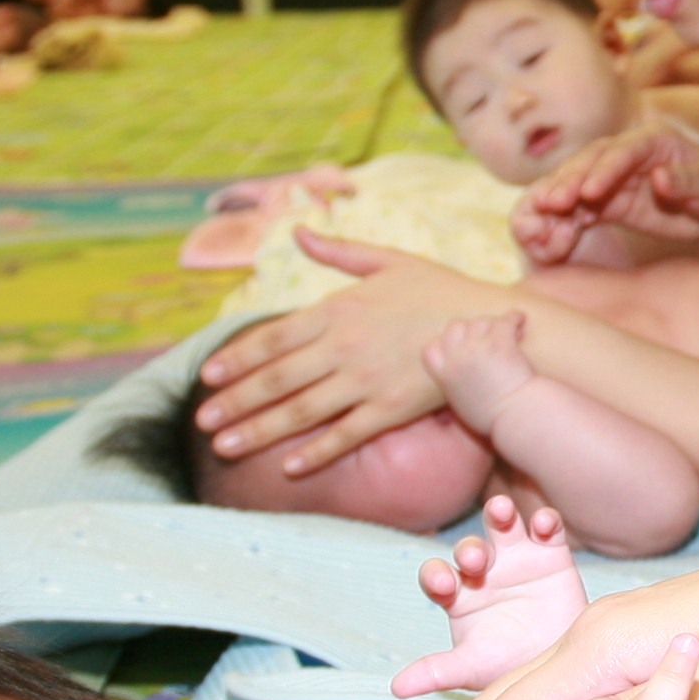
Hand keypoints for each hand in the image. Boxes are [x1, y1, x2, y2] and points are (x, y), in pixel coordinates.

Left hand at [189, 229, 489, 468]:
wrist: (494, 323)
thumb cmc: (442, 289)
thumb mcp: (389, 260)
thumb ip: (339, 252)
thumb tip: (301, 231)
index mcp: (339, 308)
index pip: (274, 337)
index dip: (238, 358)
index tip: (209, 375)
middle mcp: (345, 347)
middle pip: (278, 378)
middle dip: (236, 401)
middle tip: (203, 420)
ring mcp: (367, 381)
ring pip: (301, 411)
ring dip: (260, 430)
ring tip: (226, 446)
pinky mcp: (392, 409)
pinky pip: (346, 435)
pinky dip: (316, 453)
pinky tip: (288, 467)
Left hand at [395, 493, 589, 699]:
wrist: (564, 666)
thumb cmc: (510, 666)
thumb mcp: (472, 670)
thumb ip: (437, 672)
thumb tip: (396, 688)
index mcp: (458, 596)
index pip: (437, 576)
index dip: (436, 575)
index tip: (443, 585)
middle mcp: (483, 572)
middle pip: (469, 549)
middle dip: (469, 550)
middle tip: (474, 559)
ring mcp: (516, 559)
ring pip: (502, 527)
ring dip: (498, 516)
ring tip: (500, 511)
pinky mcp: (550, 554)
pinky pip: (545, 530)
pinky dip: (543, 522)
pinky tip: (543, 523)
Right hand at [513, 124, 698, 264]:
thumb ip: (688, 182)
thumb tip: (659, 177)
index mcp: (655, 140)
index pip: (624, 151)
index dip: (605, 169)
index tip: (589, 191)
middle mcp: (631, 151)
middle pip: (594, 160)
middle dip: (573, 179)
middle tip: (554, 201)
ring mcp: (617, 174)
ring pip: (582, 178)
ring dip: (563, 192)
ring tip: (545, 209)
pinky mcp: (610, 197)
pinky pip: (583, 202)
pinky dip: (568, 212)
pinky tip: (553, 223)